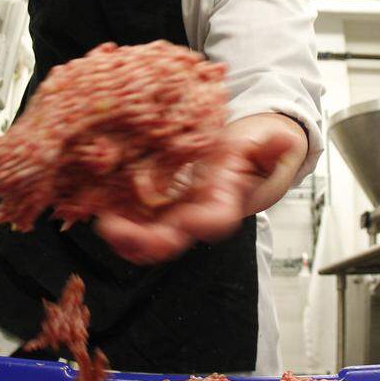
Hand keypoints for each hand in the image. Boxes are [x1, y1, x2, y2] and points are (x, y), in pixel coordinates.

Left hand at [95, 114, 306, 264]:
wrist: (238, 145)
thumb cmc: (252, 146)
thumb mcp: (266, 139)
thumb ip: (273, 144)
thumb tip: (284, 143)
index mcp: (224, 201)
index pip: (215, 221)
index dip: (202, 225)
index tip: (190, 222)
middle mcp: (194, 212)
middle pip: (170, 238)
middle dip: (143, 241)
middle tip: (117, 230)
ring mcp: (171, 209)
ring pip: (144, 233)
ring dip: (121, 234)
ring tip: (101, 221)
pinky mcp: (151, 199)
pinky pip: (129, 214)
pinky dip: (112, 212)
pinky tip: (94, 203)